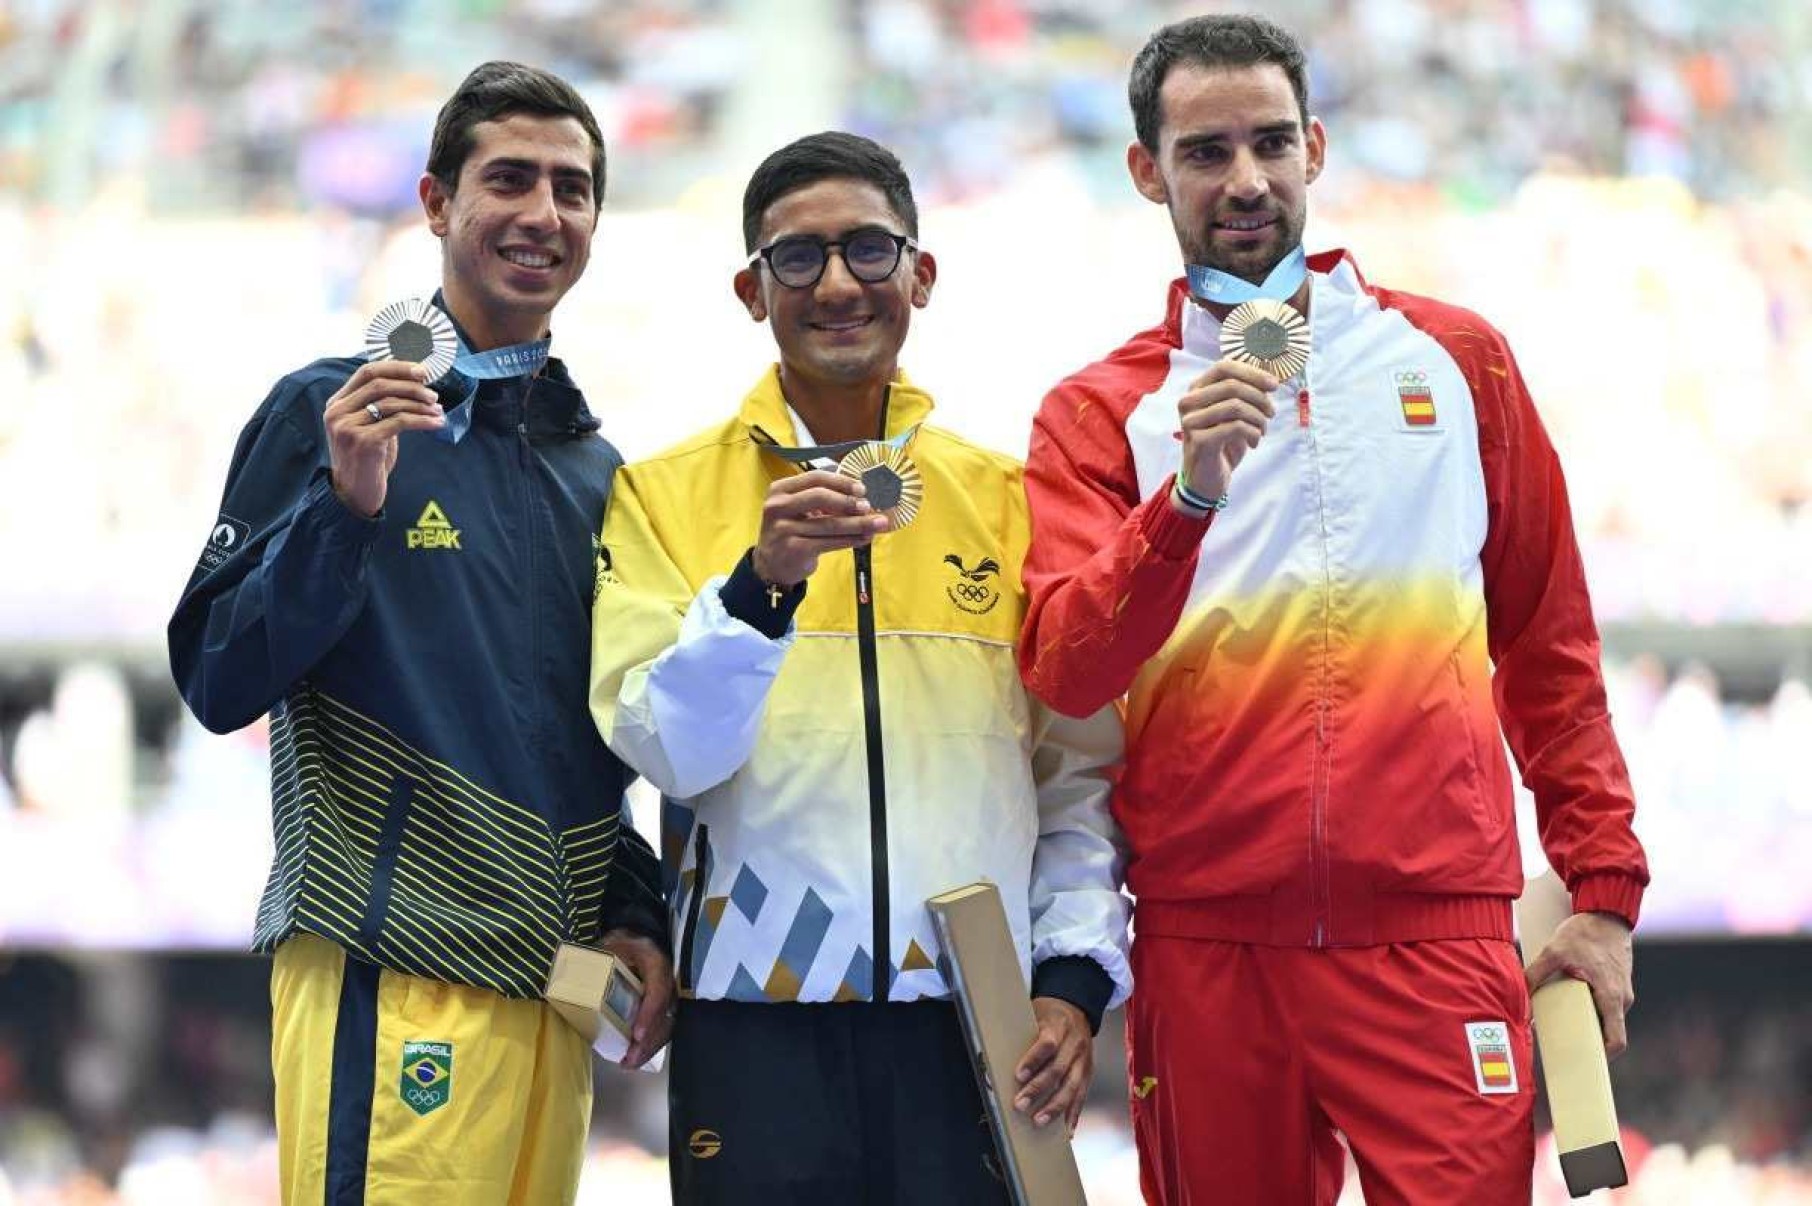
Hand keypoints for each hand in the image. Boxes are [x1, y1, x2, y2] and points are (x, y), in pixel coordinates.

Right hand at [324, 361, 445, 516]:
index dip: (397, 367)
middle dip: (411, 386)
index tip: (422, 371)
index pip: (367, 371)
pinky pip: (399, 422)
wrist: (356, 493)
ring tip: (437, 410)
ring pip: (391, 403)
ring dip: (420, 405)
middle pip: (380, 384)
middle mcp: (337, 412)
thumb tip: (416, 383)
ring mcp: (348, 427)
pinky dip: (422, 421)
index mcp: (337, 403)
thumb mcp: (370, 426)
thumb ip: (382, 405)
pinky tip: (436, 423)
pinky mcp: (364, 441)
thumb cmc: (368, 459)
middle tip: (433, 393)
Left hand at [600, 929, 675, 1067]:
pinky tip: (635, 1057)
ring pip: (666, 1027)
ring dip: (649, 1048)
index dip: (648, 1016)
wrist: (642, 935)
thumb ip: (596, 961)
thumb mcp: (612, 944)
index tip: (636, 1036)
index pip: (658, 992)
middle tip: (628, 1060)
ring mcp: (669, 996)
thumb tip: (571, 979)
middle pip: (664, 1017)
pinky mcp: (665, 1006)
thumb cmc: (625, 941)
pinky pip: (662, 1028)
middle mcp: (668, 983)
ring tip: (629, 1063)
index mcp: (656, 964)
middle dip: (647, 1042)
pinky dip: (650, 1045)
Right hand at [752, 469, 888, 587]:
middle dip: (848, 501)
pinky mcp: (795, 548)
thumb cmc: (790, 530)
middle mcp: (778, 507)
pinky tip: (865, 538)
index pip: (814, 478)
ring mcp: (784, 528)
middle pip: (819, 497)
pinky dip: (851, 540)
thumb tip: (859, 492)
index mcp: (780, 490)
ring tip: (878, 523)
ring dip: (858, 523)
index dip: (841, 481)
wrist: (771, 565)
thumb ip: (821, 497)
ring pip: (829, 523)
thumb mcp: (797, 508)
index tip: (861, 488)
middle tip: (868, 506)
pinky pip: (830, 542)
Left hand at [1012, 997, 1092, 1132]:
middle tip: (1020, 1104)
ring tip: (1039, 1121)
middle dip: (1038, 1090)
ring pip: (1072, 1087)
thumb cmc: (1049, 1014)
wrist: (1077, 1008)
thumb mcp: (1035, 1014)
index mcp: (1058, 1026)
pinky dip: (1073, 1114)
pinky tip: (1066, 1130)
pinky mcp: (1088, 1073)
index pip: (1046, 1044)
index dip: (1033, 1060)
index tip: (1018, 1075)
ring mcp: (1083, 1060)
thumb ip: (1023, 1035)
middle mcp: (1074, 1044)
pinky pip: (1082, 1096)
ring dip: (1055, 1107)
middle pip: (1057, 1069)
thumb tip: (998, 1057)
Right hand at [1175, 359, 1276, 504]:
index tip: (1274, 385)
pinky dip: (1253, 433)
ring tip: (1262, 430)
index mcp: (1196, 389)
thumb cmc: (1222, 443)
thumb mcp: (1233, 413)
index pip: (1224, 367)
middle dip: (1260, 398)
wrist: (1207, 478)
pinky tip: (1254, 442)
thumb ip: (1245, 393)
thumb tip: (1269, 380)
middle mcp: (1189, 402)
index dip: (1252, 373)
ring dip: (1258, 418)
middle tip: (1271, 413)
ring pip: (1236, 406)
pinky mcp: (1198, 440)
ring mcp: (1190, 421)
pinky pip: (1236, 427)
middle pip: (1232, 385)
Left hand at [1525, 911, 1634, 1058]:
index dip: (1603, 1056)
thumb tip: (1519, 995)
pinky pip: (1604, 1003)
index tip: (1585, 1063)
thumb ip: (1536, 974)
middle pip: (1608, 1031)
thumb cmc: (1585, 932)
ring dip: (1587, 1021)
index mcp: (1612, 997)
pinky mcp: (1616, 981)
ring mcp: (1621, 990)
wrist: (1606, 911)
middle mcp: (1621, 998)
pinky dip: (1590, 1007)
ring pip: (1605, 1016)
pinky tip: (1569, 1002)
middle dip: (1588, 1040)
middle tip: (1563, 1046)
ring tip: (1561, 1024)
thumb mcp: (1554, 951)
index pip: (1617, 1040)